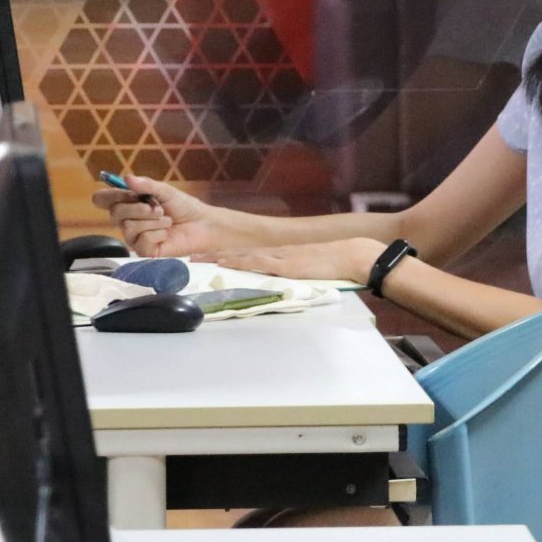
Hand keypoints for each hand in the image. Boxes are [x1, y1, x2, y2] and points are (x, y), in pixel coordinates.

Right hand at [89, 175, 259, 258]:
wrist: (202, 224)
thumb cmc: (183, 207)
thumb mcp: (165, 191)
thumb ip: (147, 185)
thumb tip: (127, 178)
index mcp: (128, 204)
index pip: (102, 199)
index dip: (109, 195)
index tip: (127, 192)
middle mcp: (127, 221)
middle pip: (114, 213)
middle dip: (138, 208)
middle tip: (158, 208)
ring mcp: (135, 237)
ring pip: (128, 228)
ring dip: (152, 221)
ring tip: (167, 220)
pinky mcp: (145, 251)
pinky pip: (141, 242)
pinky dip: (157, 235)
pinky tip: (166, 234)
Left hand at [214, 238, 382, 284]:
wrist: (350, 255)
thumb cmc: (335, 266)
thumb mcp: (309, 271)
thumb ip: (294, 276)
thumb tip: (283, 287)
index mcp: (281, 256)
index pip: (248, 255)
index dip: (226, 256)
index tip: (207, 259)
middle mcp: (275, 254)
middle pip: (238, 254)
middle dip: (214, 256)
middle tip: (191, 259)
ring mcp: (278, 258)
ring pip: (242, 256)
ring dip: (219, 258)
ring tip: (198, 261)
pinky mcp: (284, 264)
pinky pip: (256, 263)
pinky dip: (238, 262)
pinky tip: (225, 263)